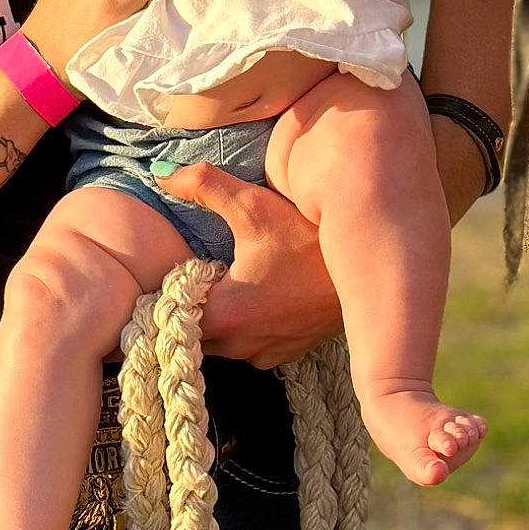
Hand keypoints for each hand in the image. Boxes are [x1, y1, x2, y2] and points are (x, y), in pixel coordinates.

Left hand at [156, 163, 341, 366]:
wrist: (369, 263)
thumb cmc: (309, 236)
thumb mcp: (254, 206)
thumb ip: (202, 187)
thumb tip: (159, 175)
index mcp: (224, 316)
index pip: (169, 316)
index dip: (167, 291)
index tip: (175, 269)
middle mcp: (240, 347)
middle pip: (194, 330)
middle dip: (194, 302)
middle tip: (204, 268)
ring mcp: (265, 355)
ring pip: (222, 341)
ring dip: (223, 315)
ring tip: (234, 279)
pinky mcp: (287, 354)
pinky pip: (251, 346)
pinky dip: (250, 325)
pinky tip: (265, 294)